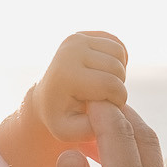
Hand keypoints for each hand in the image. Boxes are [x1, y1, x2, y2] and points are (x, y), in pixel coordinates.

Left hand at [26, 31, 128, 145]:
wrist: (46, 100)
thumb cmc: (61, 118)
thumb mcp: (72, 132)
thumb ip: (93, 126)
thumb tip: (107, 105)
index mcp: (66, 74)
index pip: (111, 85)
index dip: (117, 101)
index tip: (106, 111)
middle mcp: (70, 49)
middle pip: (117, 68)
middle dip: (118, 87)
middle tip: (104, 99)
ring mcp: (75, 38)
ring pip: (120, 53)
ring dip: (119, 74)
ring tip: (104, 88)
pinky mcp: (84, 34)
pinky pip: (117, 44)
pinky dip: (118, 61)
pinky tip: (105, 74)